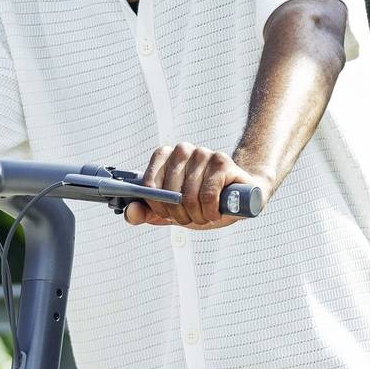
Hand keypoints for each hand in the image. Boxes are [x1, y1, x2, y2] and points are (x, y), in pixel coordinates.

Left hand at [129, 143, 264, 229]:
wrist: (238, 198)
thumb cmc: (201, 202)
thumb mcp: (171, 211)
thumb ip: (147, 212)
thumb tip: (130, 211)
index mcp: (165, 156)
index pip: (149, 185)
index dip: (158, 207)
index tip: (168, 216)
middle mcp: (182, 150)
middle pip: (169, 193)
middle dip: (179, 215)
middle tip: (191, 218)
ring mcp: (203, 153)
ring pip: (189, 196)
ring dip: (197, 216)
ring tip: (205, 216)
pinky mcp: (222, 161)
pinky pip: (207, 195)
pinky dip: (210, 212)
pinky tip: (216, 213)